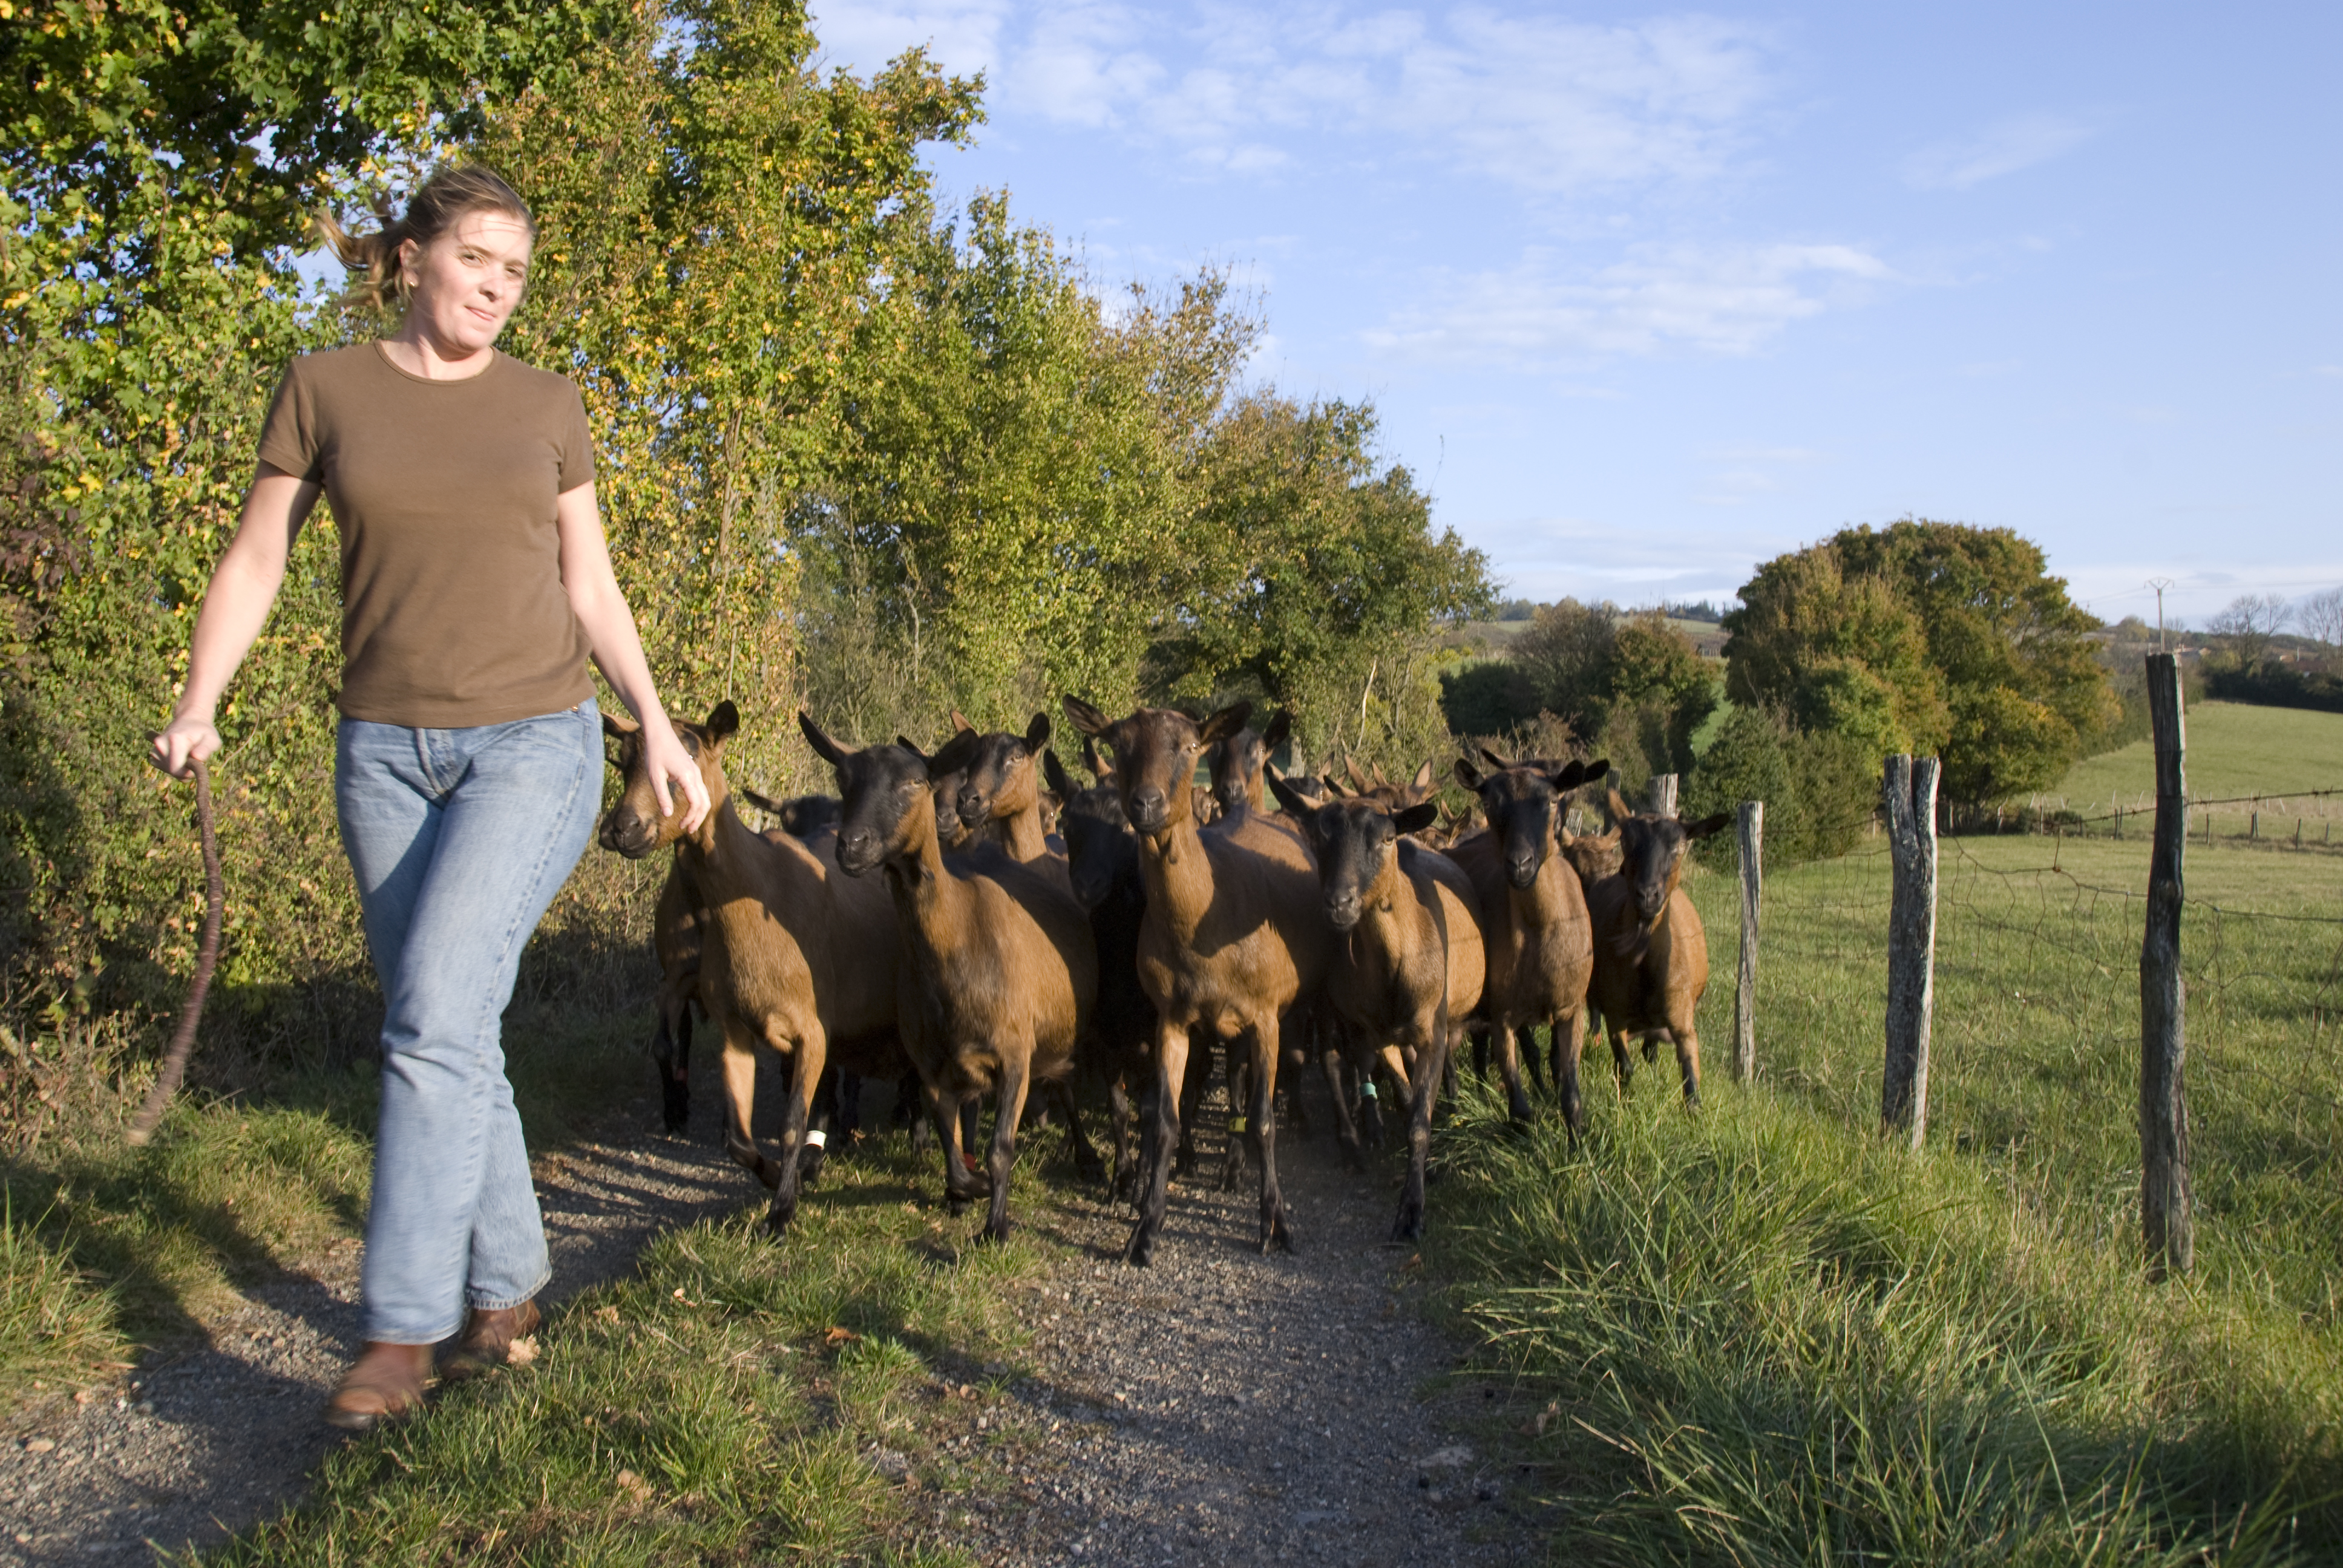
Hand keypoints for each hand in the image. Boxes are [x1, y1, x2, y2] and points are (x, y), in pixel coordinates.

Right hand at [151, 714, 221, 780]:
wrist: (190, 722)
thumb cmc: (203, 732)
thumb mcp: (212, 739)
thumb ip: (206, 749)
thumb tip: (197, 757)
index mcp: (175, 739)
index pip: (175, 768)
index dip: (187, 773)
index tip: (196, 765)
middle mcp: (161, 744)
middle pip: (172, 771)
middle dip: (185, 770)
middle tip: (194, 758)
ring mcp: (155, 749)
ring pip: (168, 771)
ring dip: (180, 768)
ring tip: (188, 756)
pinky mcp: (154, 754)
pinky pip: (164, 768)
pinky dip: (173, 767)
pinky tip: (180, 757)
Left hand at [639, 713, 710, 832]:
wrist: (659, 733)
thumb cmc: (655, 753)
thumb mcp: (654, 776)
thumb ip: (662, 796)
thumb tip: (668, 815)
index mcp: (688, 777)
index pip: (696, 803)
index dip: (690, 818)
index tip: (680, 827)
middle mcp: (695, 775)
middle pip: (705, 802)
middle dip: (699, 818)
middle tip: (688, 830)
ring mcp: (696, 772)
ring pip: (705, 796)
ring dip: (699, 811)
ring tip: (689, 823)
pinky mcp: (692, 770)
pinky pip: (700, 790)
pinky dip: (698, 802)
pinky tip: (688, 808)